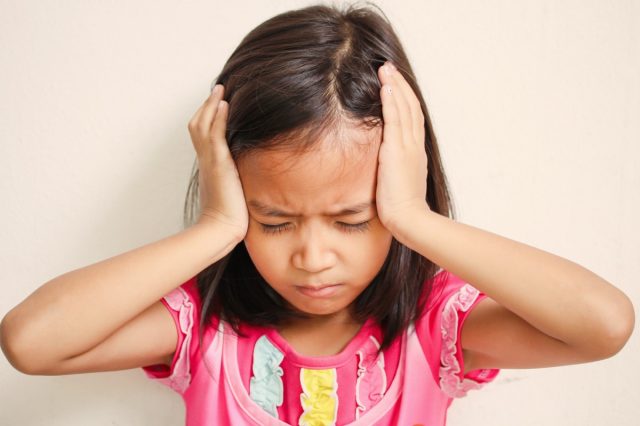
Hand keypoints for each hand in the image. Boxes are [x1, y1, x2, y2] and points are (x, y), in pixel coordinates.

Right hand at [187, 84, 247, 239]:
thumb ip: (238, 178)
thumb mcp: (235, 191)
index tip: (218, 105)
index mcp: (209, 166)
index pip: (204, 136)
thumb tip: (251, 175)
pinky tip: (225, 104)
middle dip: (206, 106)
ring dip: (211, 105)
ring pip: (203, 125)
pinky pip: (215, 134)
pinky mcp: (218, 163)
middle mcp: (206, 160)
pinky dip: (218, 118)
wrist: (222, 229)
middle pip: (198, 125)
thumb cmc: (231, 216)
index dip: (208, 119)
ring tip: (220, 90)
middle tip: (218, 90)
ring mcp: (210, 161)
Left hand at [375, 61, 429, 232]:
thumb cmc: (401, 208)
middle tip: (389, 68)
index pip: (412, 118)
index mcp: (416, 152)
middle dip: (400, 86)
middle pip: (411, 107)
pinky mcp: (397, 151)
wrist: (409, 219)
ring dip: (395, 86)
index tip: (395, 84)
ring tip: (385, 69)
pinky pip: (395, 120)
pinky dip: (391, 102)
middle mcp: (415, 145)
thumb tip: (385, 165)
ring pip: (404, 109)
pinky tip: (385, 87)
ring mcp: (408, 147)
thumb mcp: (399, 182)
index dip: (405, 99)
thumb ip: (394, 168)